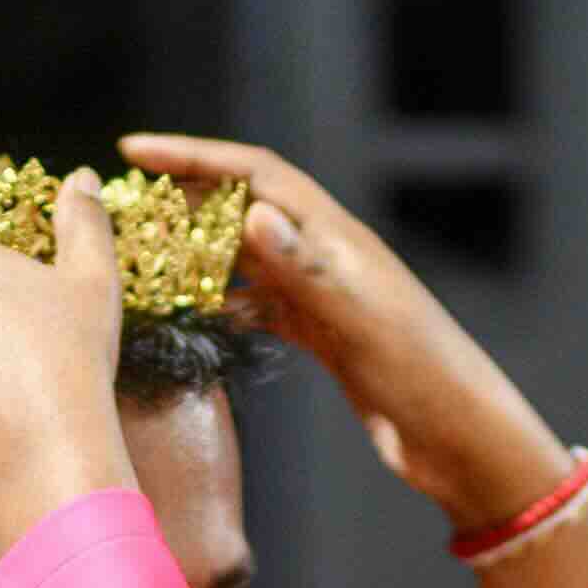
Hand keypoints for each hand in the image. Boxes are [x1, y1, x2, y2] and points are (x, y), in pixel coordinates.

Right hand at [117, 133, 574, 537]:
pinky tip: (195, 315)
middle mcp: (324, 256)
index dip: (193, 157)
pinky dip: (224, 304)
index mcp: (334, 236)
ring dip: (198, 255)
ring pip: (246, 259)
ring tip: (147, 262)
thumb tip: (252, 212)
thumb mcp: (358, 318)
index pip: (253, 173)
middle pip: (242, 208)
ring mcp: (321, 296)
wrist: (459, 436)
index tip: (136, 151)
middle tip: (129, 215)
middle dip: (185, 203)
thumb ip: (305, 268)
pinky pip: (261, 306)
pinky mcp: (322, 336)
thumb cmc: (422, 374)